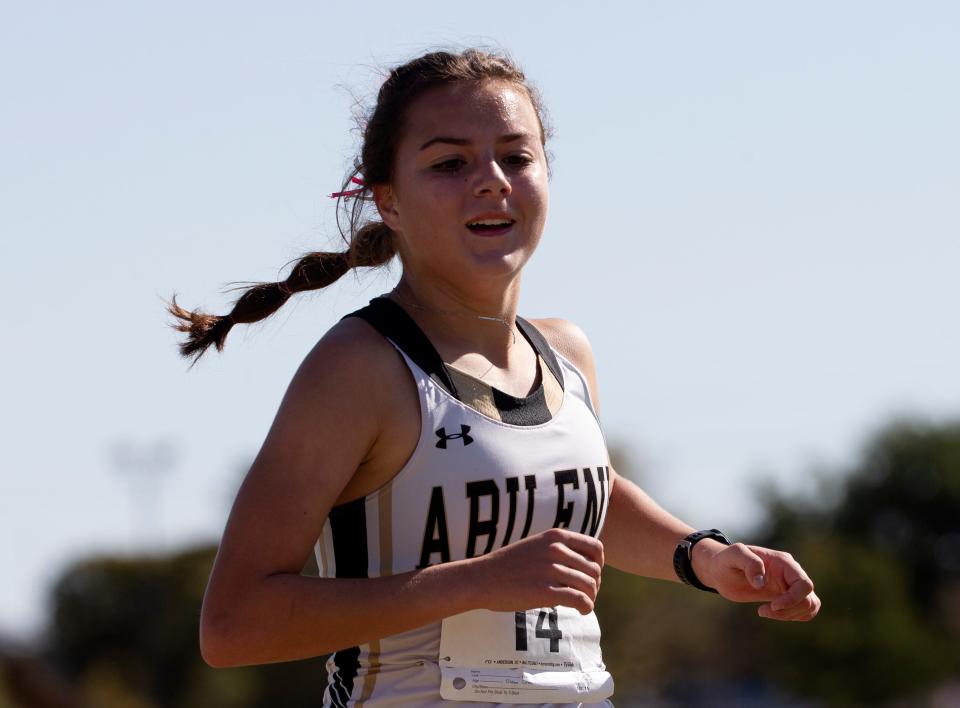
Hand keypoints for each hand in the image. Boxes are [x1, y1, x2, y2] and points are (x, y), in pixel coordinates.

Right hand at [469, 528, 603, 614]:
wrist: (481, 579)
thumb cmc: (508, 566)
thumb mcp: (535, 545)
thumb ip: (558, 549)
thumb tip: (584, 564)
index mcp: (555, 536)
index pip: (596, 548)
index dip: (599, 564)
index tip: (592, 575)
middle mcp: (556, 550)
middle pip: (594, 570)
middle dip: (595, 585)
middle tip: (586, 594)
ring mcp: (551, 570)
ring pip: (590, 585)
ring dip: (591, 598)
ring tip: (583, 604)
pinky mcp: (546, 591)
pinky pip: (580, 600)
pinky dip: (586, 607)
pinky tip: (582, 611)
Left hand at [693, 541, 820, 620]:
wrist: (720, 570)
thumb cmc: (726, 560)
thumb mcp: (733, 555)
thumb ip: (748, 563)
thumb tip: (761, 582)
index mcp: (782, 562)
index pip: (804, 584)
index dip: (793, 599)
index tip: (773, 606)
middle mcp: (790, 573)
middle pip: (808, 597)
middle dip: (789, 610)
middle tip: (763, 611)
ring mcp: (789, 585)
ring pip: (809, 605)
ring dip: (791, 615)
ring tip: (764, 612)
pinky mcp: (785, 596)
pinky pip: (804, 610)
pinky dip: (793, 616)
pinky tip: (771, 613)